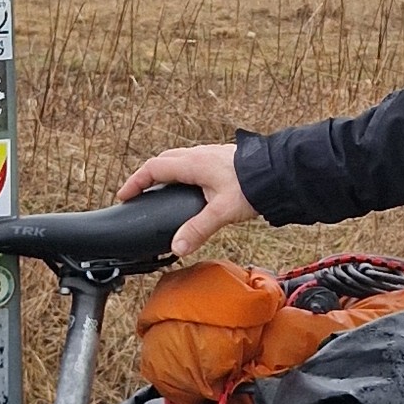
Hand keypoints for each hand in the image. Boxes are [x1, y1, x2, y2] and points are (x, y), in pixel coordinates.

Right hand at [116, 140, 249, 257]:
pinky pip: (193, 163)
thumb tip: (177, 248)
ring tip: (161, 190)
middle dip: (147, 176)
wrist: (279, 171)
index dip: (135, 182)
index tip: (124, 195)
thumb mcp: (221, 212)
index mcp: (193, 164)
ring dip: (166, 172)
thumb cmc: (252, 186)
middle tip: (138, 192)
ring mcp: (211, 155)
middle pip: (164, 161)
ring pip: (180, 160)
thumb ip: (197, 230)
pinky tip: (191, 188)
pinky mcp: (222, 159)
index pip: (154, 169)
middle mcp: (199, 155)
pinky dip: (182, 173)